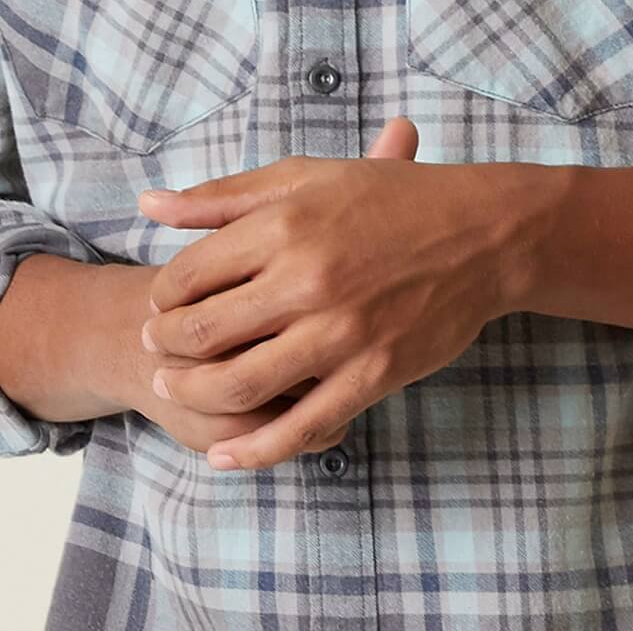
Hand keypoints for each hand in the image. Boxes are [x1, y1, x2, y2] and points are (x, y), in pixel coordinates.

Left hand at [136, 116, 555, 471]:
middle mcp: (307, 281)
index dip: (161, 298)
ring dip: (194, 396)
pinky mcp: (373, 375)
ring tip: (176, 390)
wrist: (484, 234)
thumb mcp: (304, 177)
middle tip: (157, 350)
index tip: (161, 306)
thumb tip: (148, 206)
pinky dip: (255, 449)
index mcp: (284, 226)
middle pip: (204, 333)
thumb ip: (222, 197)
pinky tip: (225, 456)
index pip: (188, 276)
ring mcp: (341, 334)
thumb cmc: (390, 199)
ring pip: (240, 385)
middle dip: (167, 347)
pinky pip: (301, 425)